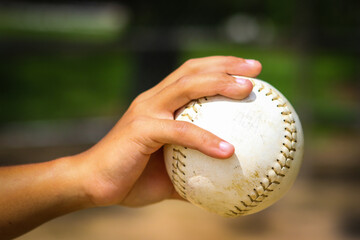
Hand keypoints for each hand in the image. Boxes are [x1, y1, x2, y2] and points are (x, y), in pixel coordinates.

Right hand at [78, 56, 261, 206]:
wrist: (92, 183)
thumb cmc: (131, 177)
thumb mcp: (171, 173)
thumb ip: (195, 171)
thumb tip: (225, 183)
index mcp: (159, 103)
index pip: (192, 73)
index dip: (220, 66)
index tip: (249, 72)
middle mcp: (153, 100)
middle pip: (192, 70)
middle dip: (225, 64)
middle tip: (256, 69)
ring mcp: (145, 111)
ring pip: (186, 87)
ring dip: (219, 84)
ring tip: (248, 90)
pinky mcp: (140, 129)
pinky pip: (180, 131)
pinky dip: (205, 139)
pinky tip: (228, 151)